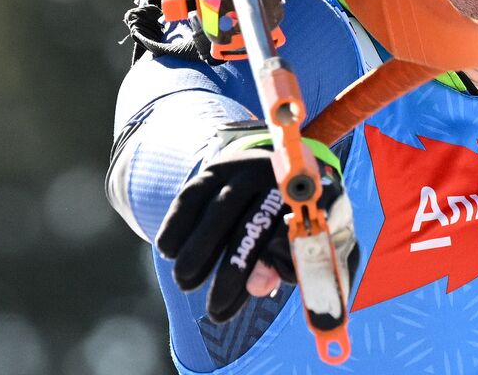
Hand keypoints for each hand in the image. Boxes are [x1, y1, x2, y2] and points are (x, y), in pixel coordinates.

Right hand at [155, 134, 357, 323]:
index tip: (257, 292)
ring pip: (219, 209)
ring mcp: (246, 168)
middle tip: (214, 309)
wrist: (271, 174)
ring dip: (197, 249)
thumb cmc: (289, 220)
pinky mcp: (217, 167)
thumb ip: (283, 265)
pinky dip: (177, 223)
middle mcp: (279, 177)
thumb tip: (258, 288)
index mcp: (310, 196)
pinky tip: (167, 250)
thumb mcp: (298, 241)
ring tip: (185, 282)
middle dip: (231, 270)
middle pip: (254, 223)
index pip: (294, 228)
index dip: (276, 261)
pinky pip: (192, 195)